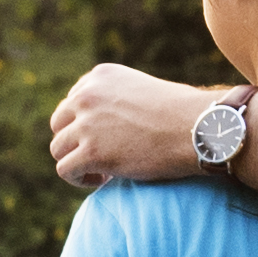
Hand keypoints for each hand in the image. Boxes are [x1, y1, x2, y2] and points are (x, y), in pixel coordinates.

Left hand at [49, 65, 217, 186]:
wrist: (199, 128)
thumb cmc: (183, 113)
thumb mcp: (144, 90)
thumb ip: (118, 100)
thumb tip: (108, 127)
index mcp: (100, 76)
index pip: (73, 102)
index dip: (86, 124)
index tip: (106, 137)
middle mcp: (87, 96)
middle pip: (60, 124)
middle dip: (76, 141)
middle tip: (100, 156)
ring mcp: (87, 124)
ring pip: (58, 148)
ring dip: (76, 161)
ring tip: (100, 171)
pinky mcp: (92, 153)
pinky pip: (66, 170)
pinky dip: (79, 179)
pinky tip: (101, 180)